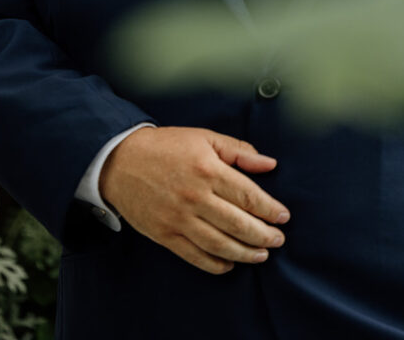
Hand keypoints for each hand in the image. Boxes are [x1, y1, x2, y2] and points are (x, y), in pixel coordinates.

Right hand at [99, 126, 289, 274]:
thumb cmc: (166, 147)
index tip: (283, 217)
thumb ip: (238, 151)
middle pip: (238, 224)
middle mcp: (195, 197)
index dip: (269, 209)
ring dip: (245, 253)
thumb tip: (269, 164)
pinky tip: (230, 263)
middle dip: (263, 235)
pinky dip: (215, 264)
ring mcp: (179, 219)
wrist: (120, 161)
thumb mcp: (204, 138)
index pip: (248, 195)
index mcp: (208, 169)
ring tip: (261, 255)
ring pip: (220, 244)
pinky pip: (195, 256)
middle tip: (278, 240)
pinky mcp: (165, 235)